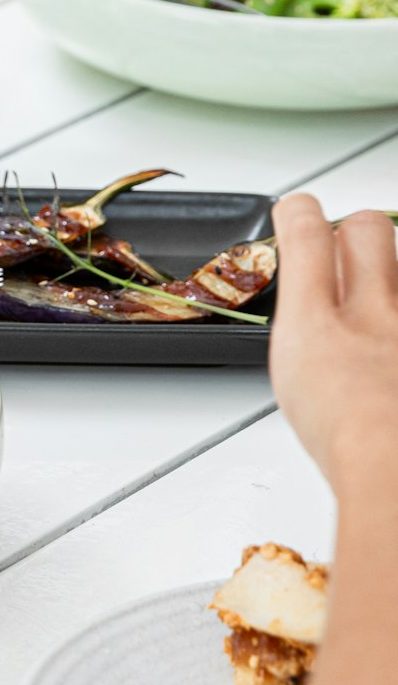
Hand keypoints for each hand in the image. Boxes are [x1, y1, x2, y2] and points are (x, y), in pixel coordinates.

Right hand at [270, 192, 397, 492]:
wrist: (396, 472)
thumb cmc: (354, 453)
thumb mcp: (297, 397)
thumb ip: (310, 351)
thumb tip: (319, 340)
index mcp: (318, 331)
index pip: (306, 236)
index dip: (298, 214)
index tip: (296, 212)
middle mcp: (376, 315)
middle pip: (368, 228)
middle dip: (355, 230)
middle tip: (350, 251)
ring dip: (392, 272)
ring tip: (384, 306)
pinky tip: (392, 347)